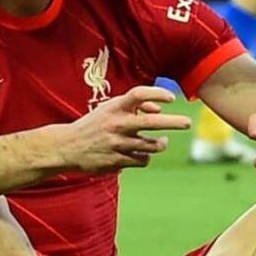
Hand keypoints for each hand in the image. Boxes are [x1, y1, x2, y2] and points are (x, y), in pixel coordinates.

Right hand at [59, 86, 191, 170]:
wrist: (67, 147)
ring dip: (161, 144)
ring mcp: (117, 144)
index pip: (139, 94)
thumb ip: (134, 106)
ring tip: (163, 142)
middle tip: (188, 122)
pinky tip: (142, 153)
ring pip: (151, 145)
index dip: (157, 94)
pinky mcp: (117, 161)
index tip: (172, 98)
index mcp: (114, 107)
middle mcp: (117, 124)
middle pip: (151, 122)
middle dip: (173, 122)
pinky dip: (146, 156)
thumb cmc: (94, 125)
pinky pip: (142, 160)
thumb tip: (159, 110)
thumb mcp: (109, 109)